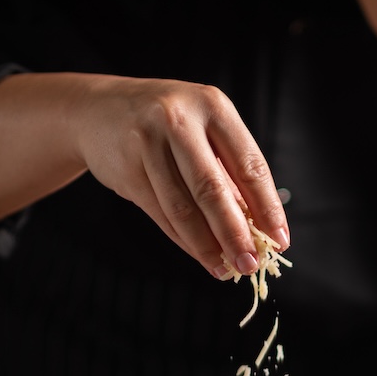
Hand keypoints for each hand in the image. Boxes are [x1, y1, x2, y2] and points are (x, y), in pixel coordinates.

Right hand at [0, 72, 288, 277]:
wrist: (97, 110)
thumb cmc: (166, 125)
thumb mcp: (203, 131)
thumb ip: (229, 173)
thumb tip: (258, 228)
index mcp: (212, 105)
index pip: (249, 164)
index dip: (267, 207)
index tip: (279, 240)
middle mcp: (179, 120)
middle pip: (212, 190)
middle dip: (235, 234)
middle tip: (251, 265)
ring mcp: (147, 144)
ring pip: (182, 208)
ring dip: (207, 246)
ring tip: (225, 270)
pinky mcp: (126, 169)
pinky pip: (160, 214)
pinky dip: (183, 240)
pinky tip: (201, 257)